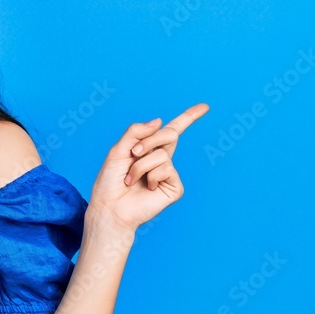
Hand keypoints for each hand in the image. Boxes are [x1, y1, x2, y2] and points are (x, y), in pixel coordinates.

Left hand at [88, 103, 209, 232]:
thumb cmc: (110, 181)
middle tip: (133, 152)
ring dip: (140, 164)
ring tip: (131, 178)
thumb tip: (160, 121)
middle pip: (170, 134)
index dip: (188, 117)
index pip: (171, 130)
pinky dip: (150, 176)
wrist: (109, 206)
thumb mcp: (118, 150)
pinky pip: (166, 169)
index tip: (205, 106)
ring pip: (162, 154)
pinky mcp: (174, 187)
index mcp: (149, 149)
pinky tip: (146, 187)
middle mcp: (162, 160)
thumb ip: (135, 132)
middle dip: (150, 140)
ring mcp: (169, 174)